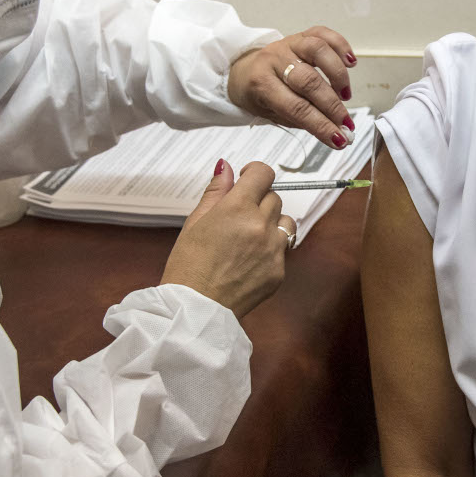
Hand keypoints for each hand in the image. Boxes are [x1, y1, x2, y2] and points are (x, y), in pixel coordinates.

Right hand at [161, 160, 294, 318]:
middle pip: (274, 196)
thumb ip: (216, 191)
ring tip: (249, 238)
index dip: (255, 173)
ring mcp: (273, 249)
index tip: (248, 179)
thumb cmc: (189, 266)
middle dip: (259, 201)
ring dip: (272, 223)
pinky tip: (249, 260)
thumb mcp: (195, 221)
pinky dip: (271, 249)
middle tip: (238, 217)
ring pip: (286, 221)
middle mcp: (261, 225)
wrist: (195, 309)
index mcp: (238, 208)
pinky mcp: (279, 270)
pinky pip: (284, 249)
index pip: (263, 173)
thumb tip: (226, 167)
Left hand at [227, 26, 356, 148]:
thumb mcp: (271, 114)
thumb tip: (336, 132)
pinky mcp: (300, 35)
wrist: (244, 70)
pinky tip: (350, 63)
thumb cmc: (258, 94)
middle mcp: (274, 60)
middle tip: (346, 124)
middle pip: (309, 81)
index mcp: (262, 84)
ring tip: (345, 95)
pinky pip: (323, 33)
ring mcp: (288, 44)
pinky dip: (341, 46)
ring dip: (338, 75)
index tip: (339, 139)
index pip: (297, 108)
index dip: (321, 125)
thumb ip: (302, 121)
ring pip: (318, 50)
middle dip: (333, 107)